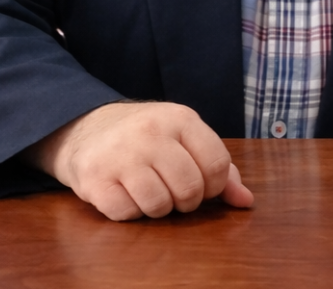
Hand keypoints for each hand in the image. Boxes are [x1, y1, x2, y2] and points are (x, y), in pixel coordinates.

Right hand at [25, 101, 253, 219]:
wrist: (86, 127)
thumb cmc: (146, 137)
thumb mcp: (184, 138)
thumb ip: (219, 167)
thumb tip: (246, 201)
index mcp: (180, 118)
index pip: (217, 164)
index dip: (214, 185)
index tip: (200, 183)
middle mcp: (151, 132)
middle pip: (190, 189)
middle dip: (186, 201)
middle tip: (172, 189)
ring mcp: (121, 154)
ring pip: (160, 206)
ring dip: (158, 208)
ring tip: (148, 189)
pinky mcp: (95, 179)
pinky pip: (128, 214)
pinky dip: (130, 211)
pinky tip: (125, 192)